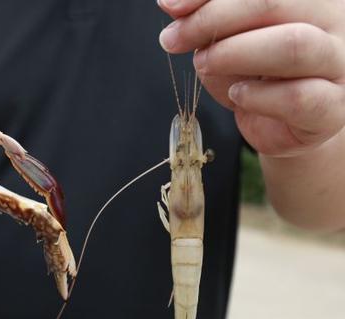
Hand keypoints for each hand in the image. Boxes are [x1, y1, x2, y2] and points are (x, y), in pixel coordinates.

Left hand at [157, 0, 344, 156]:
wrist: (284, 124)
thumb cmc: (258, 74)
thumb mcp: (227, 38)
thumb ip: (208, 17)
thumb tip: (172, 3)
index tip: (171, 6)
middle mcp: (333, 19)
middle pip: (276, 1)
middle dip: (213, 19)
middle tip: (175, 39)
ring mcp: (339, 64)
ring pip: (293, 45)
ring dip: (234, 54)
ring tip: (205, 64)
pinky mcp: (333, 109)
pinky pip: (298, 97)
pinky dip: (257, 96)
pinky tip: (238, 94)